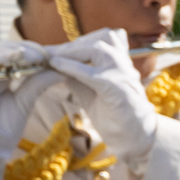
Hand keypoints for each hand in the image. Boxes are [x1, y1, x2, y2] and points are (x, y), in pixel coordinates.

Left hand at [43, 31, 158, 161]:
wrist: (135, 139)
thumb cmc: (114, 116)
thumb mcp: (90, 92)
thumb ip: (77, 77)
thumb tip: (55, 66)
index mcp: (119, 61)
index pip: (97, 41)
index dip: (72, 44)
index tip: (48, 50)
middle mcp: (123, 62)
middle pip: (96, 40)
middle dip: (67, 46)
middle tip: (44, 52)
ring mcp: (122, 73)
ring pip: (96, 49)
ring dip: (70, 51)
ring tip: (50, 58)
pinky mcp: (117, 87)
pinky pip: (92, 72)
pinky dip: (71, 67)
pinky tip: (55, 66)